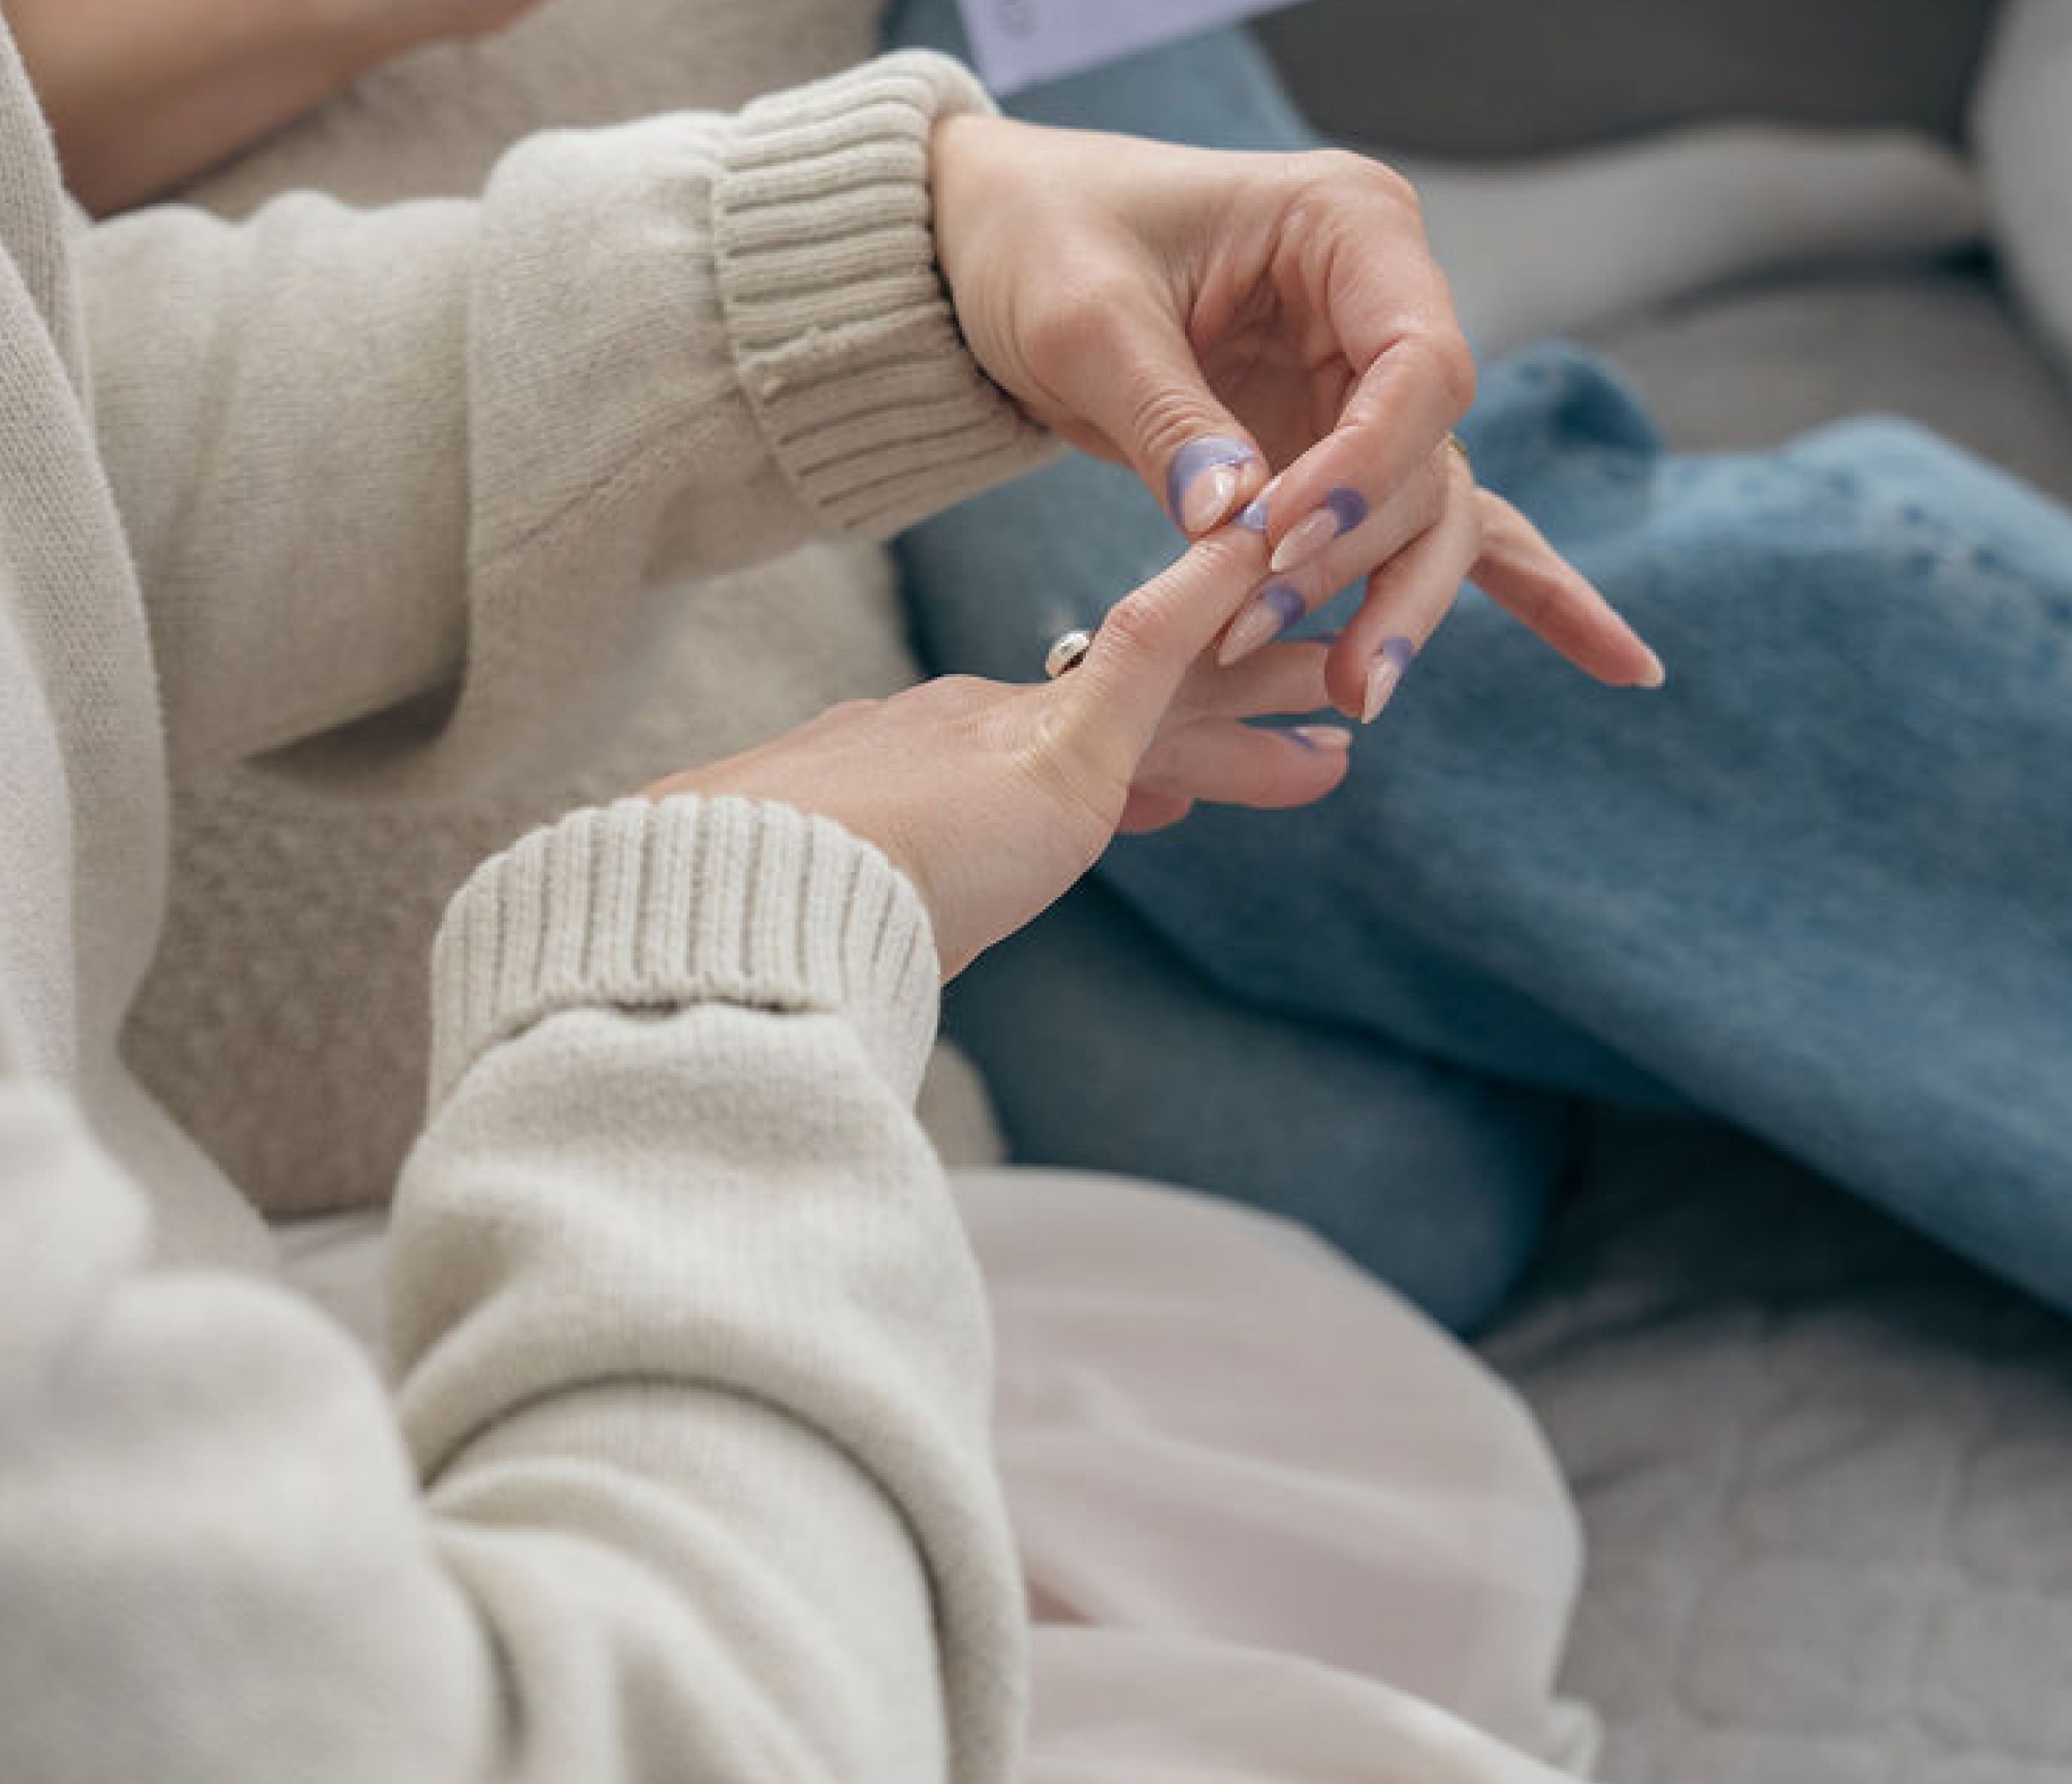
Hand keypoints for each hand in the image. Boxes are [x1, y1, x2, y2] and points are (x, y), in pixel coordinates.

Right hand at [642, 534, 1348, 976]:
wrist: (734, 914)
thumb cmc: (749, 944)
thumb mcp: (822, 937)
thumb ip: (866, 939)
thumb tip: (865, 983)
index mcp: (900, 783)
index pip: (1032, 765)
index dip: (1115, 770)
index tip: (1171, 793)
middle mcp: (955, 734)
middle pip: (1115, 711)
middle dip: (1208, 708)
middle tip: (1293, 692)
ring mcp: (1005, 738)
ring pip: (1164, 688)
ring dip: (1254, 682)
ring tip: (1337, 675)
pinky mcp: (1053, 755)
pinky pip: (1147, 656)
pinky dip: (1209, 612)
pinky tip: (1261, 568)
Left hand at [928, 114, 1663, 712]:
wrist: (1001, 248)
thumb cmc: (1040, 242)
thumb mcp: (1082, 319)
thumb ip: (1167, 419)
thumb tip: (1236, 531)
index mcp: (1346, 226)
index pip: (1421, 364)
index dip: (1363, 469)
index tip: (1271, 539)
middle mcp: (1384, 303)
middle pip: (1431, 457)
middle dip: (1359, 561)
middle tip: (1259, 634)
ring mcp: (1372, 382)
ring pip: (1431, 515)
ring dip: (1397, 609)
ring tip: (1353, 695)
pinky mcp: (1345, 452)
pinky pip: (1441, 528)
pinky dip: (1531, 595)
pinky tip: (1623, 668)